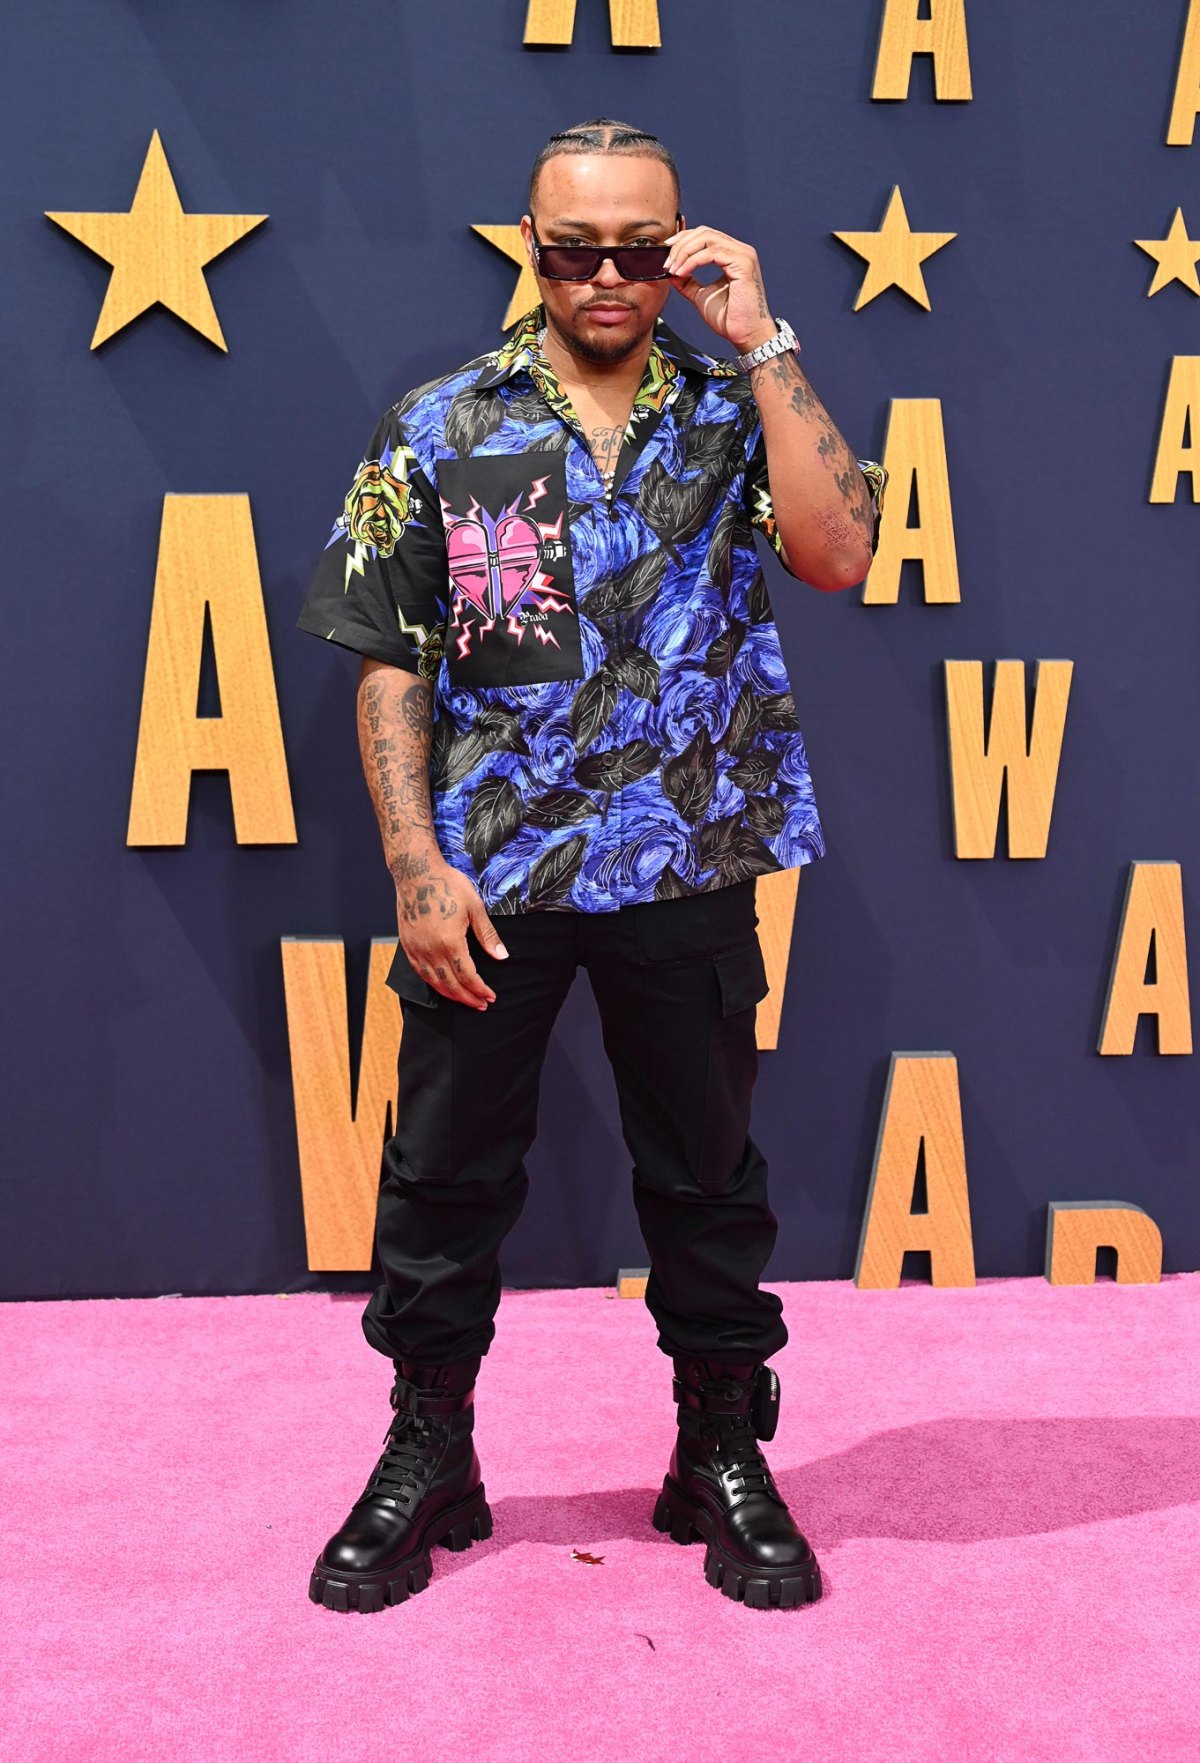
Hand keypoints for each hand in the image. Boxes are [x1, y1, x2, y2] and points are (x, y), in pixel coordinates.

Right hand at [393, 851, 508, 1009]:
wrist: (416, 872)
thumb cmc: (447, 885)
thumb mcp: (474, 907)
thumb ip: (487, 935)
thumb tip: (501, 956)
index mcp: (450, 942)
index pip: (467, 976)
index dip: (480, 990)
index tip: (490, 997)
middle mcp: (431, 949)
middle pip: (451, 984)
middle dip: (467, 997)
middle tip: (481, 1004)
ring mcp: (416, 948)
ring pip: (433, 982)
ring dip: (450, 994)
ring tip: (464, 999)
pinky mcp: (407, 945)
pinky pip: (419, 972)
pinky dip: (432, 983)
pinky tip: (441, 985)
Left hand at [663, 226, 779, 353]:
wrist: (746, 335)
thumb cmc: (729, 318)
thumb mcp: (701, 295)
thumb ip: (688, 282)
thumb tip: (671, 272)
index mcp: (733, 255)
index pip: (705, 235)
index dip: (684, 239)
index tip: (666, 251)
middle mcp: (740, 250)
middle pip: (704, 232)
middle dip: (681, 244)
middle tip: (667, 262)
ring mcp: (743, 255)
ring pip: (707, 239)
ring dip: (684, 252)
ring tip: (672, 269)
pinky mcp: (743, 264)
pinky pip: (712, 253)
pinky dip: (693, 261)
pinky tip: (682, 272)